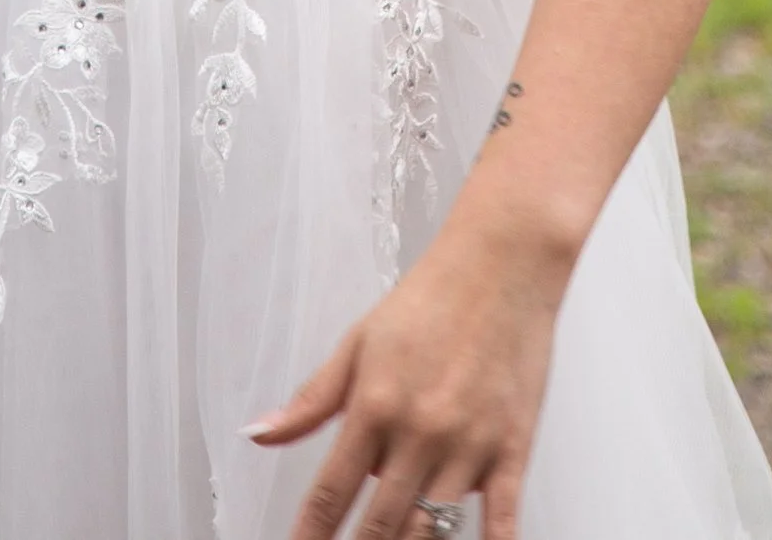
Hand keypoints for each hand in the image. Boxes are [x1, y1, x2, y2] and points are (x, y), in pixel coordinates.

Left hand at [249, 212, 564, 539]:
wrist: (504, 260)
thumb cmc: (432, 296)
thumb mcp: (359, 342)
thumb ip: (310, 399)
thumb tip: (259, 433)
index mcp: (375, 403)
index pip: (330, 492)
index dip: (309, 536)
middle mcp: (419, 430)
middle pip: (378, 524)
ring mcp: (467, 444)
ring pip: (431, 531)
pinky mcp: (512, 448)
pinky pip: (501, 518)